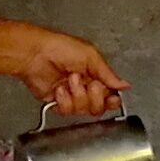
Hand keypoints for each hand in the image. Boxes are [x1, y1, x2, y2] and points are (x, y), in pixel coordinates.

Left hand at [0, 21, 124, 120]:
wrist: (35, 55)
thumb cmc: (59, 48)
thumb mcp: (90, 55)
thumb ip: (108, 73)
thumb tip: (124, 85)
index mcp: (96, 75)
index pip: (111, 96)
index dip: (112, 100)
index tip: (111, 97)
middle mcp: (85, 87)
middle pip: (99, 107)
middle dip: (94, 97)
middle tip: (88, 83)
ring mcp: (71, 97)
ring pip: (83, 111)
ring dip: (77, 96)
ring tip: (70, 80)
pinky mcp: (58, 103)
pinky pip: (67, 112)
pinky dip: (64, 100)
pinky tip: (59, 89)